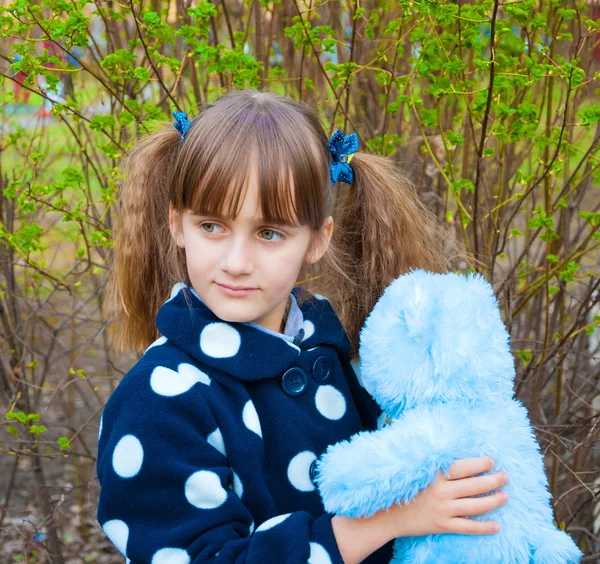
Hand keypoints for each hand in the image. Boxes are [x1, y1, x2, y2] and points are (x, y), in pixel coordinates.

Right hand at [382, 456, 508, 539]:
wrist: (386, 514)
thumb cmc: (400, 486)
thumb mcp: (412, 469)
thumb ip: (429, 460)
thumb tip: (446, 447)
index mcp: (433, 473)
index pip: (462, 466)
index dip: (479, 463)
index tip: (491, 460)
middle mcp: (440, 490)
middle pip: (473, 485)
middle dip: (493, 480)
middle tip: (505, 476)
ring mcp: (442, 509)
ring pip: (475, 506)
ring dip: (493, 501)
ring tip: (506, 496)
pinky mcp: (442, 525)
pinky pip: (468, 527)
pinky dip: (484, 527)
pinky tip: (497, 525)